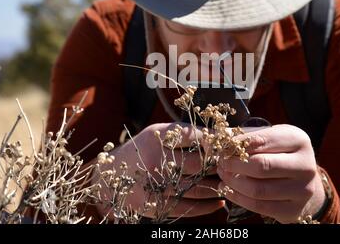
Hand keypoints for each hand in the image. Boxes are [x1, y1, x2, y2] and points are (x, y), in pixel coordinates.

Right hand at [94, 123, 224, 218]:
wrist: (107, 178)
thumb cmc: (140, 150)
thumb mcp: (155, 133)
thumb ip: (182, 132)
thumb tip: (217, 134)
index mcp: (157, 138)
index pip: (193, 135)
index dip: (214, 139)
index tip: (229, 143)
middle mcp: (155, 160)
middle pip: (197, 163)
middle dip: (218, 164)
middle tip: (233, 165)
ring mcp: (154, 184)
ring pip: (195, 187)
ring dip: (217, 187)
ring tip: (230, 184)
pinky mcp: (154, 204)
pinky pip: (186, 207)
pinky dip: (207, 206)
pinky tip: (219, 201)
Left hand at [217, 124, 325, 223]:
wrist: (301, 180)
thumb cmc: (278, 152)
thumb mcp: (266, 137)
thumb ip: (241, 137)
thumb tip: (209, 141)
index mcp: (298, 140)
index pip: (260, 140)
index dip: (235, 145)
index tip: (220, 147)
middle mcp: (306, 165)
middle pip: (260, 166)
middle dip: (233, 165)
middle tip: (220, 163)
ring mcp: (303, 190)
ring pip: (258, 189)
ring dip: (233, 183)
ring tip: (223, 175)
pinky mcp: (294, 210)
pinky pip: (259, 206)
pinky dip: (238, 198)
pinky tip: (228, 189)